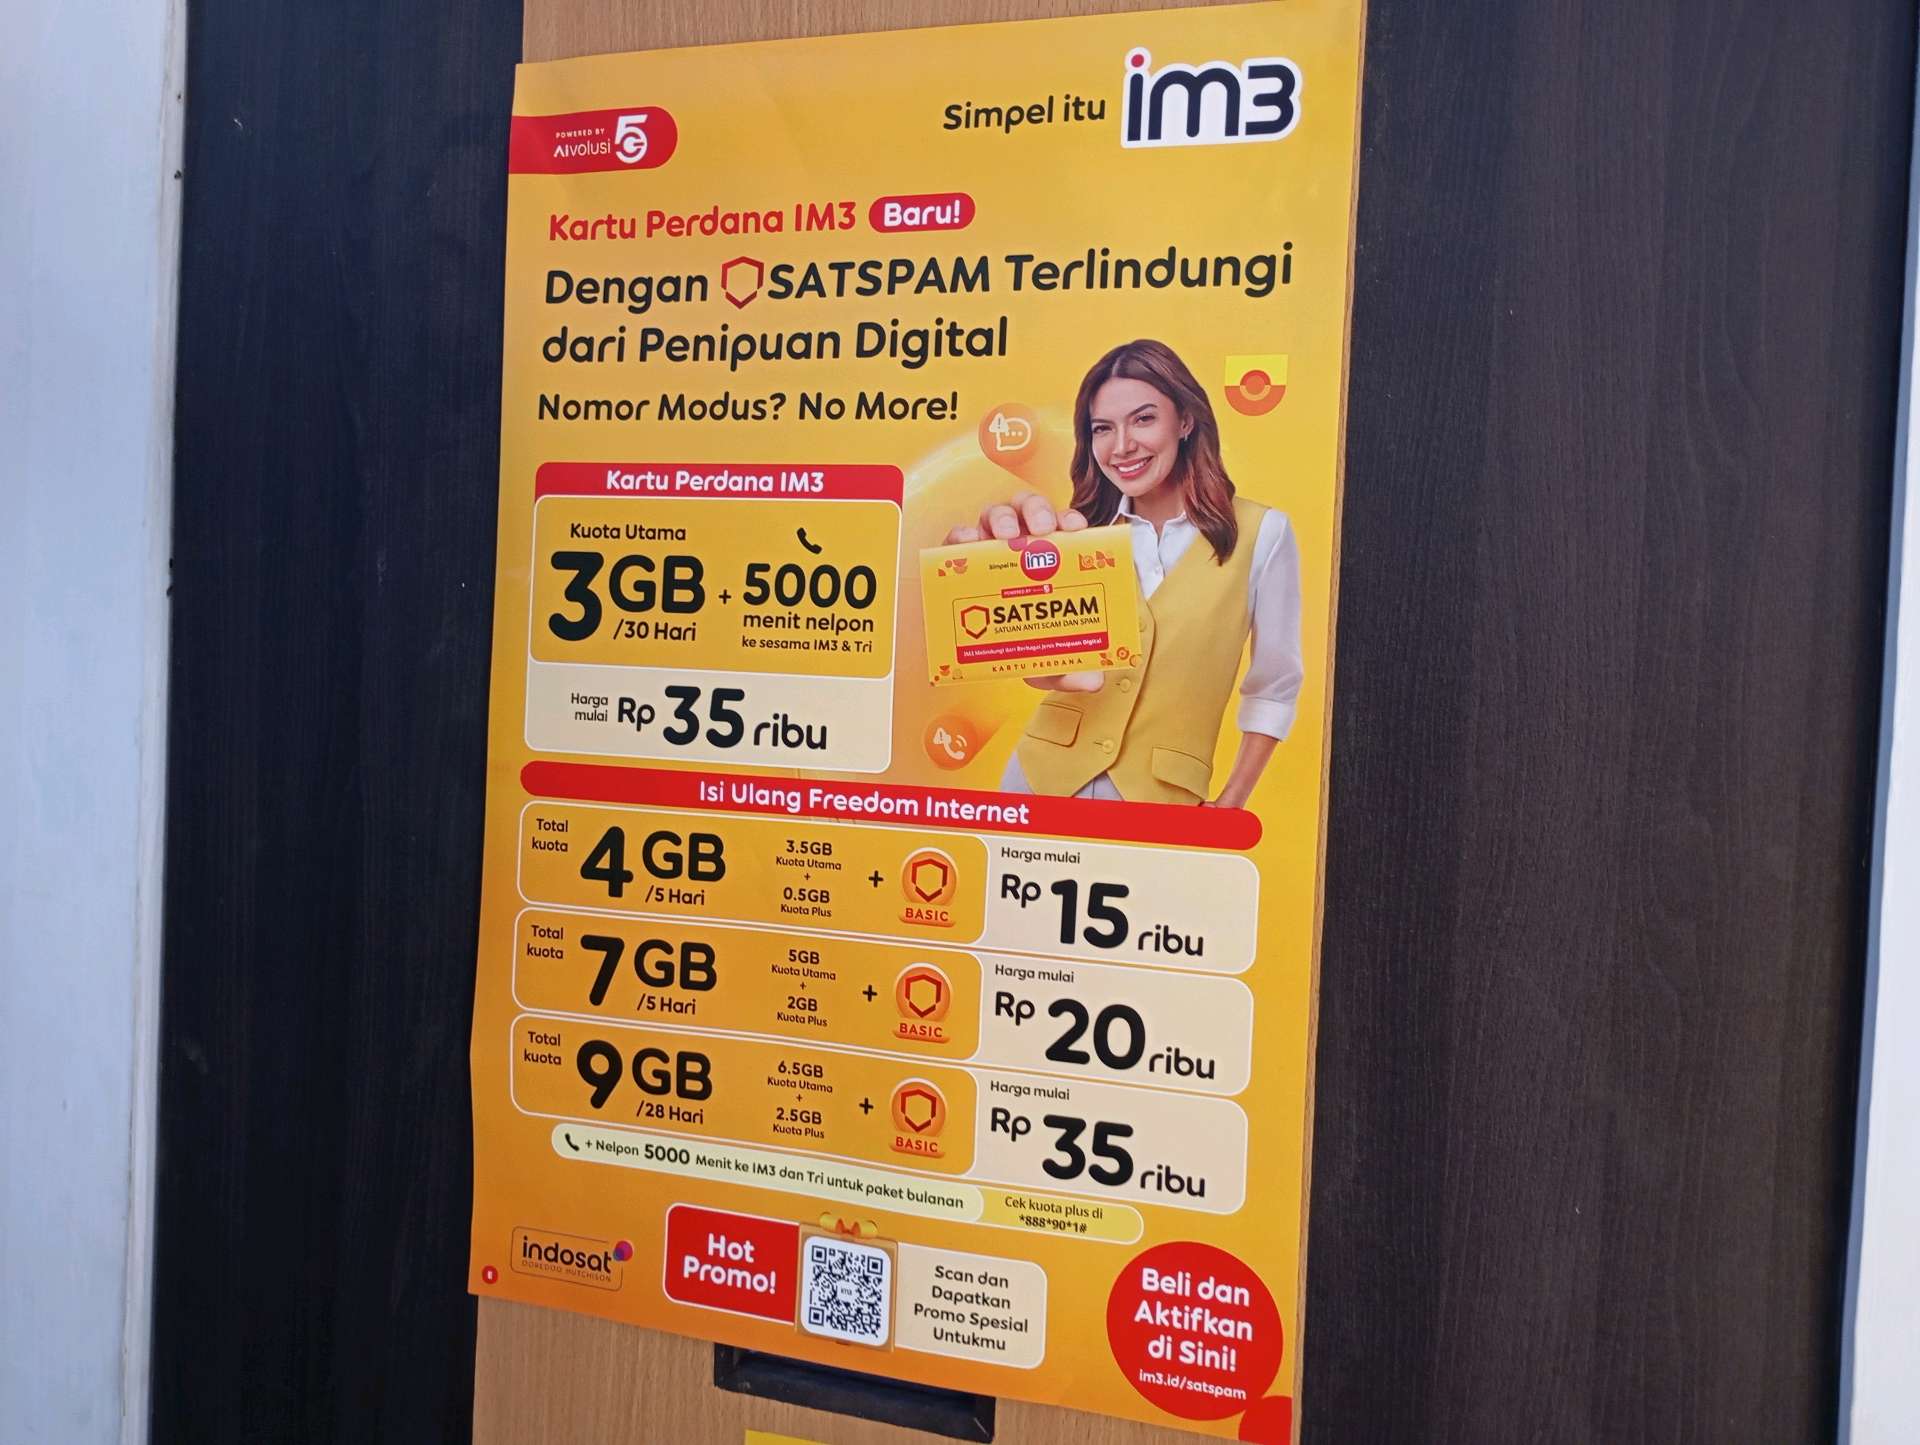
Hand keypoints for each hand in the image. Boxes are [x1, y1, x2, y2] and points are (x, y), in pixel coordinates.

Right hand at [946, 492, 1100, 690]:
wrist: (986, 658)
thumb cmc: (1024, 649)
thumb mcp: (1048, 664)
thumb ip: (1070, 670)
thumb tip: (1093, 681)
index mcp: (1051, 559)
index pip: (1063, 527)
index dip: (1070, 519)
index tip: (1077, 528)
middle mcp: (1021, 546)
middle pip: (1030, 510)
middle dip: (1038, 510)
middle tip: (1043, 531)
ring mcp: (989, 549)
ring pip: (996, 513)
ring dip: (1003, 517)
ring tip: (1006, 535)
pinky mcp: (958, 559)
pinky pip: (958, 537)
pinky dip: (963, 535)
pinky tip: (970, 543)